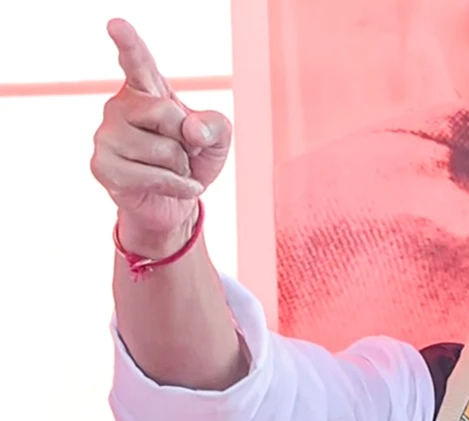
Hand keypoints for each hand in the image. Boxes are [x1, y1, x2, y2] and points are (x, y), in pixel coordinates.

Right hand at [90, 18, 231, 256]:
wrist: (177, 200)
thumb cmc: (193, 159)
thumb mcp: (218, 138)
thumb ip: (215, 125)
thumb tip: (190, 130)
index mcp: (146, 89)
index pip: (138, 62)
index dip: (129, 44)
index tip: (116, 25)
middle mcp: (119, 106)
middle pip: (166, 113)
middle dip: (186, 139)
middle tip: (182, 150)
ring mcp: (107, 136)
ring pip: (163, 150)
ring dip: (182, 167)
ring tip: (172, 168)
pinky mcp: (103, 167)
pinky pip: (155, 177)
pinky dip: (178, 186)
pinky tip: (177, 187)